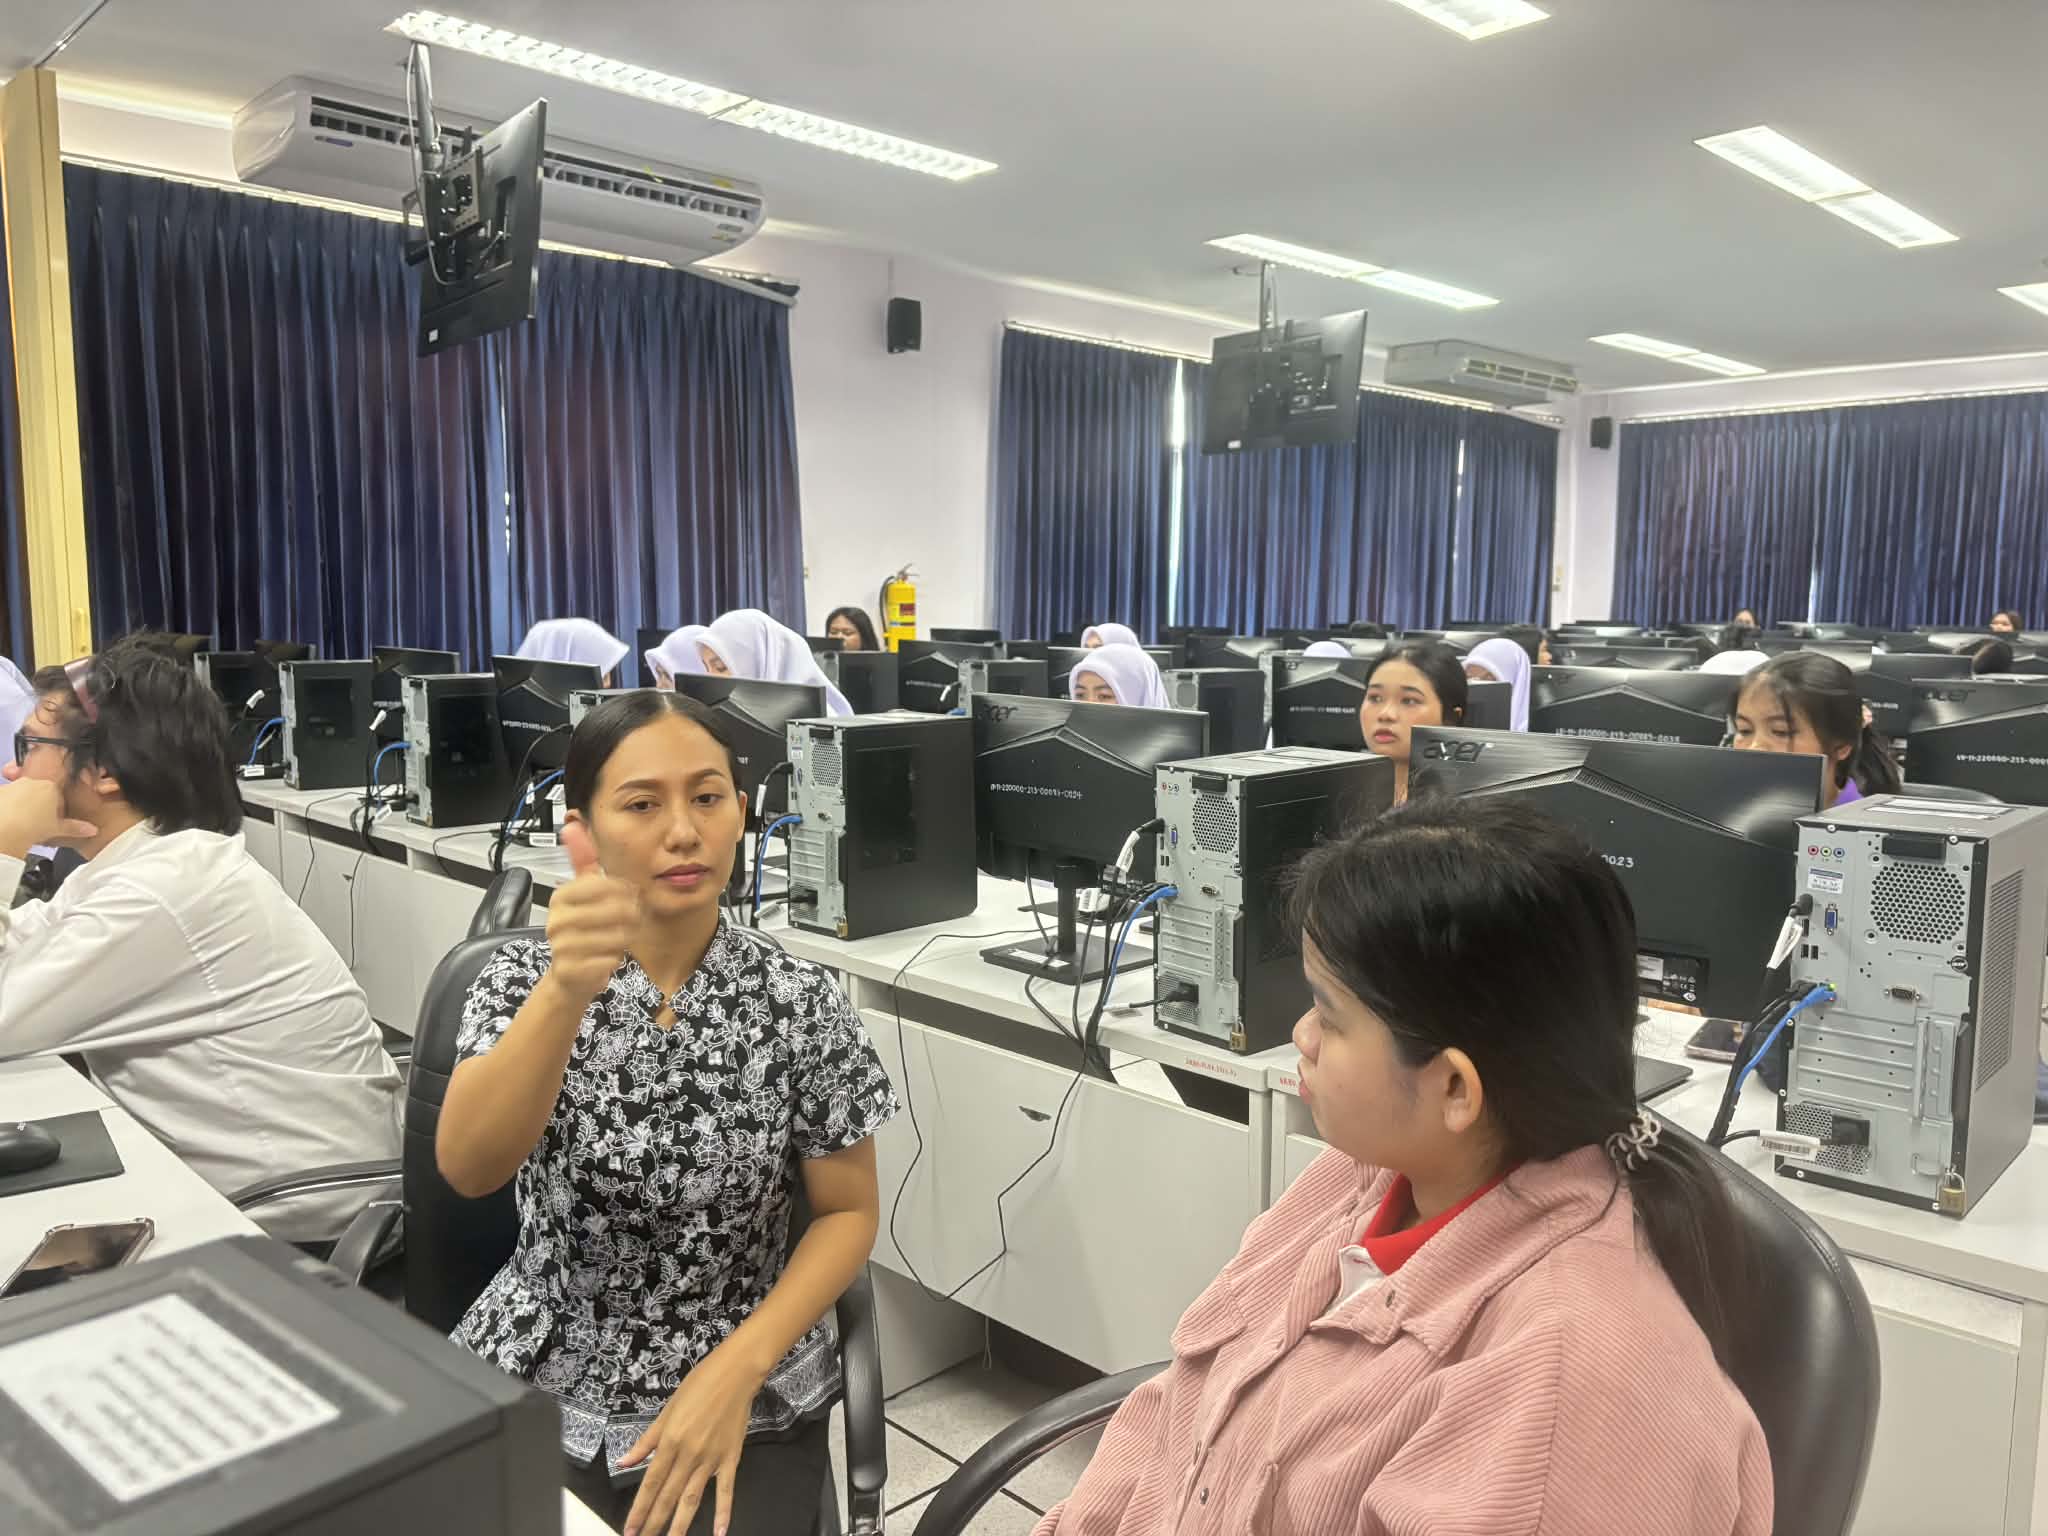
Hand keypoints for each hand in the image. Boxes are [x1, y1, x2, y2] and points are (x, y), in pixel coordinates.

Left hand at [0, 778, 97, 859]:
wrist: (6, 831)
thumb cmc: (31, 827)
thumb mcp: (58, 829)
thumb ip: (75, 828)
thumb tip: (91, 830)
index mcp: (50, 787)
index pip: (57, 793)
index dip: (56, 807)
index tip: (53, 818)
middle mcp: (30, 783)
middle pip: (38, 791)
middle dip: (38, 804)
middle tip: (38, 821)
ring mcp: (12, 786)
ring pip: (20, 793)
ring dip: (21, 804)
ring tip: (21, 822)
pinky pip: (4, 798)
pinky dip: (6, 807)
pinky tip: (8, 819)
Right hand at [544, 821, 640, 1004]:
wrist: (569, 975)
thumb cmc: (582, 929)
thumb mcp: (583, 892)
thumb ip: (582, 859)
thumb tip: (573, 825)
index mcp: (561, 897)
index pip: (603, 885)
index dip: (624, 892)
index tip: (628, 897)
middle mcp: (557, 921)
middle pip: (615, 911)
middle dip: (630, 917)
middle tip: (628, 921)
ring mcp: (562, 947)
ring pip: (616, 936)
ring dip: (624, 939)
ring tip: (617, 939)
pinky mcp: (572, 970)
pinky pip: (610, 960)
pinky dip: (615, 959)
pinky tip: (607, 957)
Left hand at [621, 1341, 765, 1535]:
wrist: (736, 1374)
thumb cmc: (699, 1385)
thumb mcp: (667, 1409)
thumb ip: (647, 1440)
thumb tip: (625, 1462)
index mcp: (670, 1441)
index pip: (650, 1483)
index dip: (639, 1509)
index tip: (630, 1529)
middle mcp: (688, 1455)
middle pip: (668, 1497)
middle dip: (654, 1523)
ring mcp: (711, 1459)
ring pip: (692, 1499)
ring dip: (680, 1525)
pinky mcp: (730, 1459)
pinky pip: (726, 1490)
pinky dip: (724, 1512)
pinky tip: (720, 1532)